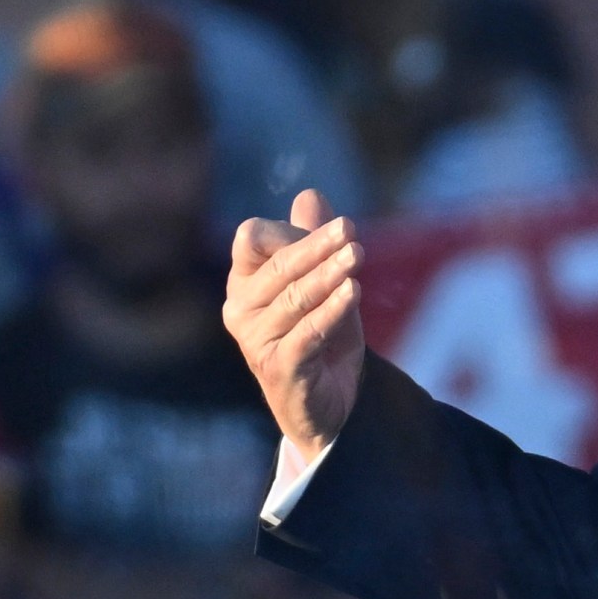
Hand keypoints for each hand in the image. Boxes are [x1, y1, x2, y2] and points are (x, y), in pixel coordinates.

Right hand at [225, 189, 364, 456]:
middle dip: (316, 246)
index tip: (335, 230)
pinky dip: (330, 311)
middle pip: (276, 266)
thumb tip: (309, 194)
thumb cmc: (322, 337)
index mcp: (244, 281)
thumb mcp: (324, 284)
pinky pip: (306, 333)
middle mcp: (240, 309)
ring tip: (357, 256)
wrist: (330, 404)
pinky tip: (352, 292)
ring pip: (294, 298)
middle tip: (350, 231)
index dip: (291, 231)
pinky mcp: (277, 368)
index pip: (253, 239)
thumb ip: (313, 242)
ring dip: (328, 275)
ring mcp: (254, 341)